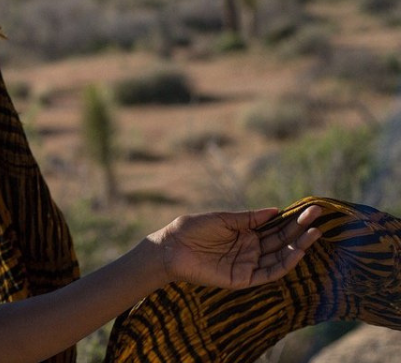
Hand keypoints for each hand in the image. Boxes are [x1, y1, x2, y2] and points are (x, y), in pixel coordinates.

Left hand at [150, 205, 323, 288]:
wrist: (170, 247)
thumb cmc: (192, 229)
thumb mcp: (223, 219)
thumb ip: (249, 218)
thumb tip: (276, 211)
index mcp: (246, 233)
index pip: (275, 227)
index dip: (293, 219)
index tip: (312, 209)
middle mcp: (250, 249)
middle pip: (282, 241)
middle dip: (300, 230)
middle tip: (319, 218)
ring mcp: (248, 264)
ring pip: (279, 257)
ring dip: (298, 247)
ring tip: (314, 233)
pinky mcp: (243, 278)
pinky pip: (268, 273)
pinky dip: (284, 264)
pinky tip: (297, 252)